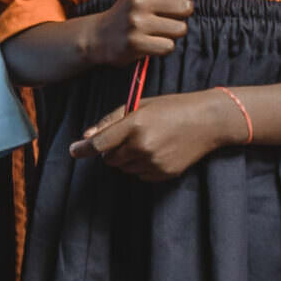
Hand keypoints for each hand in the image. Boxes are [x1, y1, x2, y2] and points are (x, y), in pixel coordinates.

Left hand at [67, 91, 236, 181]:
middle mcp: (143, 146)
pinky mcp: (164, 174)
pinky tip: (158, 151)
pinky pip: (140, 175)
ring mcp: (154, 162)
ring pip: (124, 168)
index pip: (100, 143)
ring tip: (147, 141)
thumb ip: (111, 120)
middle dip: (112, 150)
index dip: (83, 149)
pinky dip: (142, 166)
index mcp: (135, 125)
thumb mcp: (140, 105)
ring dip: (127, 158)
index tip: (73, 151)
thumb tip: (87, 136)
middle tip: (128, 136)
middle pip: (110, 159)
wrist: (207, 121)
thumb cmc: (172, 108)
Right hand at [84, 0, 191, 66]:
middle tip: (167, 17)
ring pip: (180, 29)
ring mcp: (136, 23)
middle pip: (186, 8)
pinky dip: (164, 47)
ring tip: (158, 30)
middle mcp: (139, 1)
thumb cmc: (127, 8)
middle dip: (181, 16)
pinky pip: (169, 47)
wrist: (100, 36)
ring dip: (173, 33)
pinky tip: (152, 42)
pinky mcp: (136, 44)